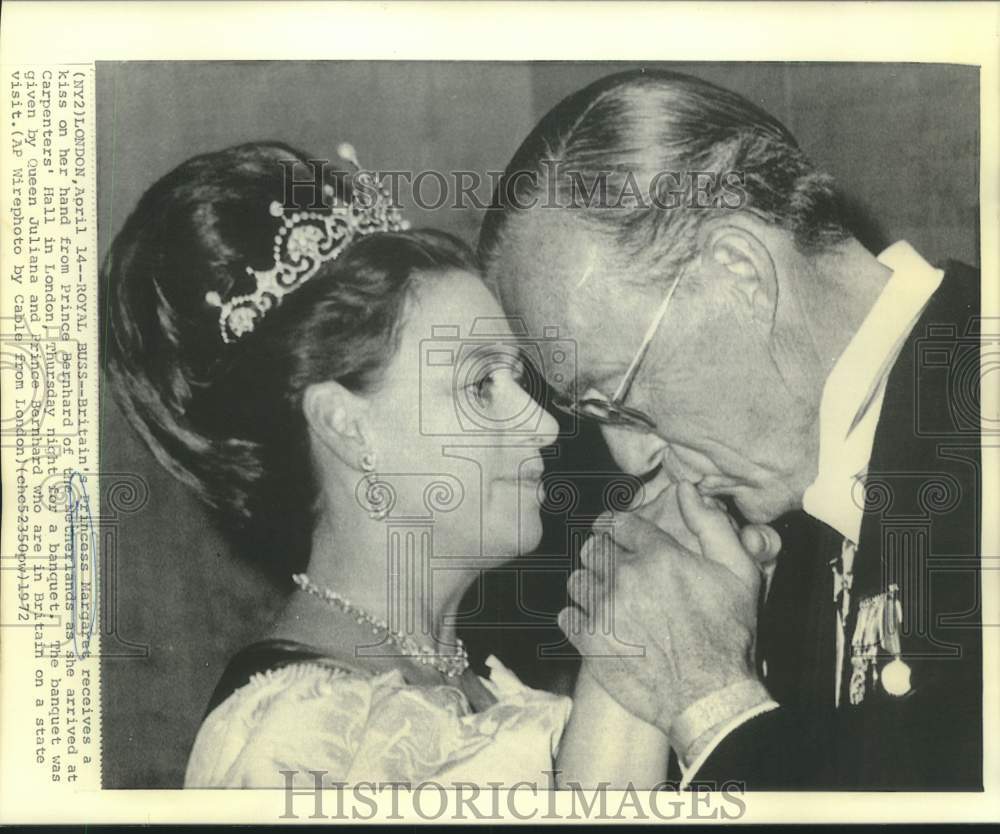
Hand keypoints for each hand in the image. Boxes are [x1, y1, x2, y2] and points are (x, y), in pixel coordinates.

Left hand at [558, 481, 776, 738]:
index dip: (617, 527)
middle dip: (603, 555)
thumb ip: (712, 524)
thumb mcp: (738, 572)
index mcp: (659, 556)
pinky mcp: (590, 642)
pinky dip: (579, 617)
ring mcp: (604, 611)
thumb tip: (686, 488)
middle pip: (593, 548)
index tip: (615, 533)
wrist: (710, 697)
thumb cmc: (728, 634)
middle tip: (616, 570)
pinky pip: (567, 615)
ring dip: (591, 586)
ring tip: (609, 599)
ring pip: (578, 581)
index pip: (620, 524)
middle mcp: (626, 578)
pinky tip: (598, 624)